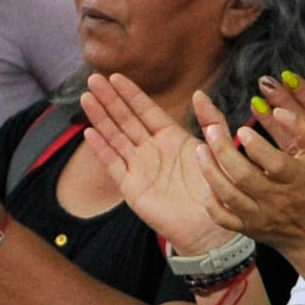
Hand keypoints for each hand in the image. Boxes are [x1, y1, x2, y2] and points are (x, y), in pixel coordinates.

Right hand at [88, 71, 233, 254]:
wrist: (210, 227)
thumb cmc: (217, 190)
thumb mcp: (218, 150)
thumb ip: (212, 121)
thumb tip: (198, 94)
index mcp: (171, 138)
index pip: (146, 111)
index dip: (131, 94)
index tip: (116, 77)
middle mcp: (152, 150)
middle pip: (126, 120)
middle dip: (110, 100)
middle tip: (93, 79)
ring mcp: (140, 167)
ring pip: (115, 138)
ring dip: (101, 118)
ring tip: (86, 99)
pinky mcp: (132, 187)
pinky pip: (113, 164)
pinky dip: (102, 149)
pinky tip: (89, 133)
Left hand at [198, 80, 304, 255]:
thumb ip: (301, 127)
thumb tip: (277, 110)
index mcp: (296, 179)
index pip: (274, 164)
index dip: (256, 147)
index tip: (243, 130)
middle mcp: (277, 199)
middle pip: (244, 176)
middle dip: (224, 151)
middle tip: (211, 130)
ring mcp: (259, 216)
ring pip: (228, 195)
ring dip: (210, 171)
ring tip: (200, 149)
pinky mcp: (247, 228)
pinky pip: (222, 217)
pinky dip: (210, 201)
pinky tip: (208, 182)